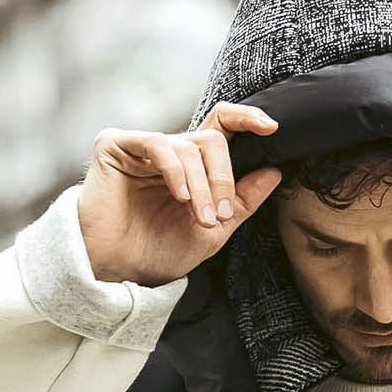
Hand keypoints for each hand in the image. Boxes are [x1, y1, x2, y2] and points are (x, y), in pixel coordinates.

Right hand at [76, 102, 282, 287]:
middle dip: (223, 179)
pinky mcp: (116, 145)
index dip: (247, 119)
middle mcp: (170, 151)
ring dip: (202, 186)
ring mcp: (142, 146)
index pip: (222, 126)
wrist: (120, 272)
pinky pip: (157, 144)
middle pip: (212, 140)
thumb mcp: (214, 230)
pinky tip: (179, 196)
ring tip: (200, 217)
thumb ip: (242, 201)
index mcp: (193, 166)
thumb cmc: (161, 252)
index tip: (272, 128)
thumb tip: (274, 171)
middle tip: (220, 215)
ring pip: (188, 147)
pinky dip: (175, 171)